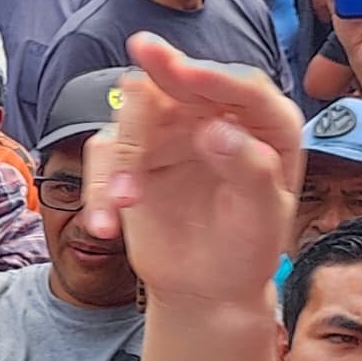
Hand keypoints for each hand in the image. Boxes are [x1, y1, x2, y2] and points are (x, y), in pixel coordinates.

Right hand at [79, 35, 303, 307]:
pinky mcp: (132, 155)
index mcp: (264, 124)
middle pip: (180, 82)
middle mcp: (214, 117)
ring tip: (124, 202)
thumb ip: (249, 171)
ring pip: (133, 110)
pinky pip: (104, 153)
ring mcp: (169, 132)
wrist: (207, 288)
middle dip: (158, 75)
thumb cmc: (246, 249)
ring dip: (123, 153)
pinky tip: (106, 225)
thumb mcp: (262, 218)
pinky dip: (97, 186)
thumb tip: (214, 130)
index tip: (184, 72)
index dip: (213, 76)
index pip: (242, 88)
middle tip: (138, 78)